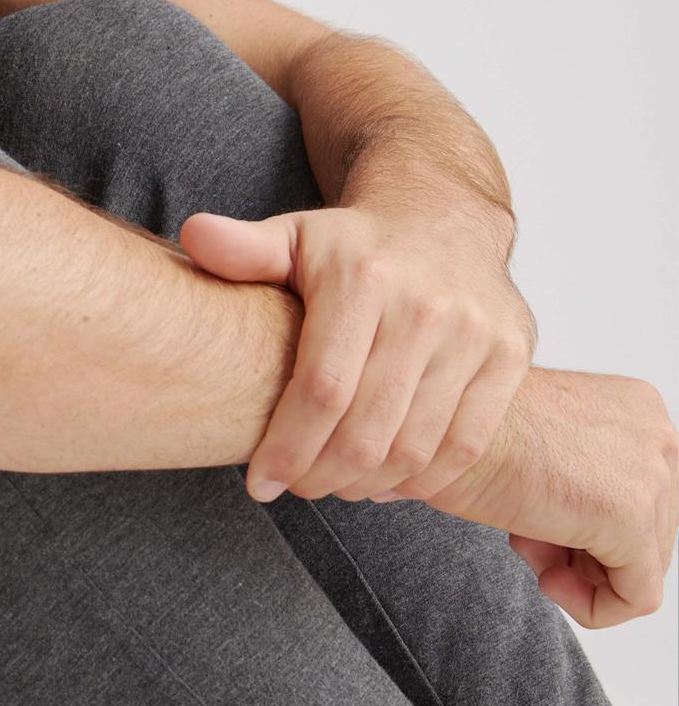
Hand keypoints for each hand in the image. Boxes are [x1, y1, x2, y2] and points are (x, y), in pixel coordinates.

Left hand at [179, 201, 535, 506]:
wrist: (446, 217)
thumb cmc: (356, 243)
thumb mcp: (295, 236)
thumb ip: (243, 249)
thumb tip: (194, 237)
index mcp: (364, 280)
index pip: (322, 389)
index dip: (288, 447)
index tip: (261, 484)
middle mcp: (426, 307)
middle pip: (368, 430)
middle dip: (322, 476)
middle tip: (297, 488)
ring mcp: (475, 334)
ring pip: (416, 446)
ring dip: (367, 484)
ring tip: (335, 485)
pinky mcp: (511, 356)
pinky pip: (466, 444)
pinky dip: (422, 478)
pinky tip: (385, 481)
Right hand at [421, 367, 678, 628]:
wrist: (433, 430)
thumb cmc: (460, 433)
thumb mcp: (539, 445)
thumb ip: (582, 476)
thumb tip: (586, 535)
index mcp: (637, 409)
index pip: (642, 497)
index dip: (585, 525)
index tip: (534, 522)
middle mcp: (659, 435)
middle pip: (649, 533)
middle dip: (583, 551)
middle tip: (526, 541)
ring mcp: (653, 476)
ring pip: (643, 567)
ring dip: (579, 573)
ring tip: (526, 547)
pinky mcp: (632, 519)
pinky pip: (636, 598)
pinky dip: (593, 607)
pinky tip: (546, 583)